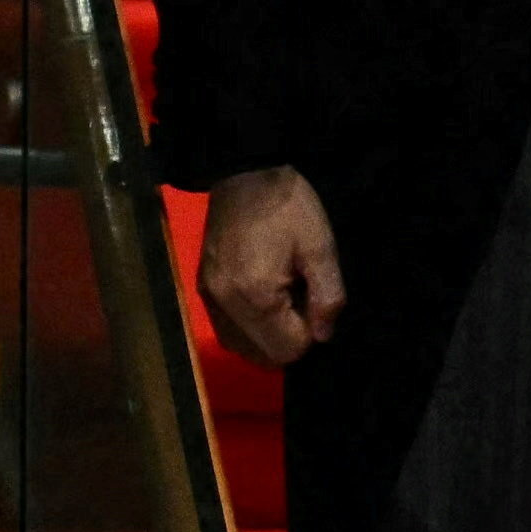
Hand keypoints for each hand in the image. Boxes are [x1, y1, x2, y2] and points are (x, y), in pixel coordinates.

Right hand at [195, 168, 345, 367]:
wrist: (245, 175)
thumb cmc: (289, 209)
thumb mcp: (321, 248)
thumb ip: (327, 296)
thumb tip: (322, 336)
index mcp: (255, 296)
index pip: (285, 350)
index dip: (309, 334)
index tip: (315, 304)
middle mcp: (224, 305)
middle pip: (261, 356)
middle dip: (288, 339)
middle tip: (302, 300)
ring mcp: (208, 298)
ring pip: (241, 347)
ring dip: (268, 336)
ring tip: (284, 297)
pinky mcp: (202, 290)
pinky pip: (227, 330)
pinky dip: (249, 327)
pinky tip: (264, 297)